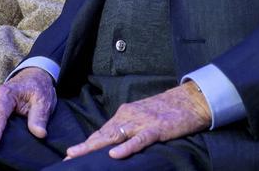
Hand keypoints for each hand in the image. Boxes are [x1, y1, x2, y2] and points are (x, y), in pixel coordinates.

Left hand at [65, 82, 210, 160]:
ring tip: (79, 155)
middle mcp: (128, 117)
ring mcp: (141, 122)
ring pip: (114, 136)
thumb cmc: (166, 111)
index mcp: (124, 114)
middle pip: (102, 134)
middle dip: (84, 147)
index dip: (86, 144)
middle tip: (68, 157)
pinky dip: (126, 148)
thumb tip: (114, 144)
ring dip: (95, 147)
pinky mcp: (156, 129)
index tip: (71, 154)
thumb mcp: (143, 118)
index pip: (101, 132)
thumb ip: (129, 129)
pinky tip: (114, 155)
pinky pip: (139, 140)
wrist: (190, 100)